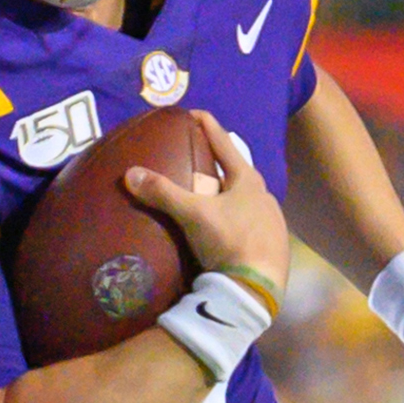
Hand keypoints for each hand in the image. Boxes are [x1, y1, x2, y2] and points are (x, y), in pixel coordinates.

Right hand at [118, 118, 290, 297]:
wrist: (258, 289)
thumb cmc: (229, 241)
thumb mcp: (193, 214)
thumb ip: (163, 192)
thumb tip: (130, 173)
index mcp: (248, 181)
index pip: (224, 144)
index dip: (207, 126)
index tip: (192, 113)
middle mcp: (265, 197)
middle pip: (237, 173)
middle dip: (218, 167)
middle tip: (197, 162)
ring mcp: (273, 223)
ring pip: (246, 202)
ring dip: (228, 198)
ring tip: (209, 201)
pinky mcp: (273, 247)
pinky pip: (251, 226)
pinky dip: (236, 223)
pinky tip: (226, 232)